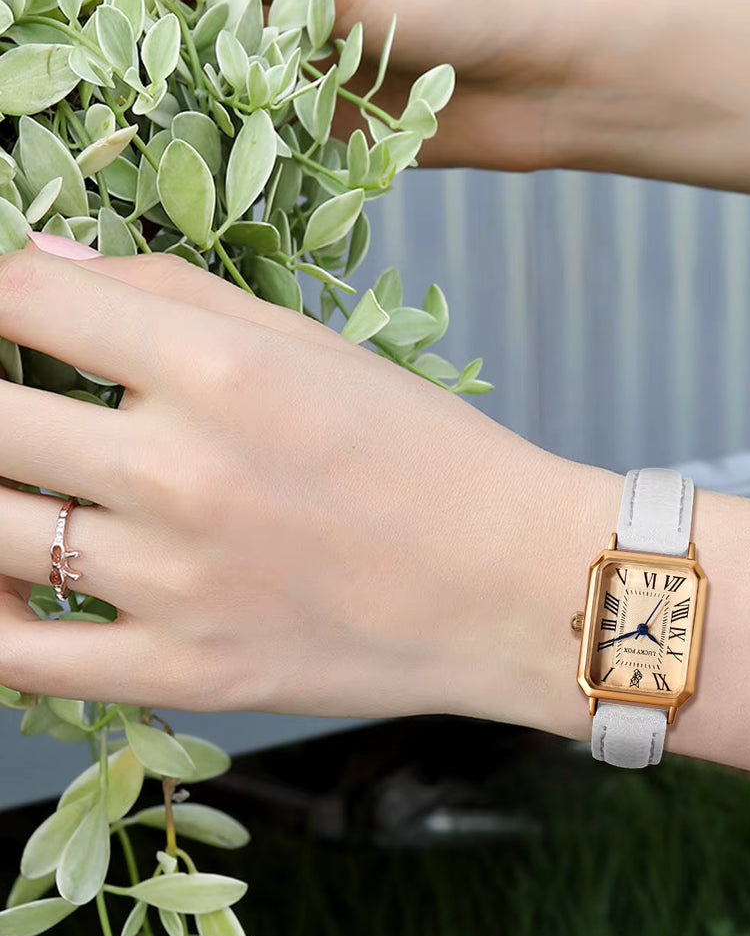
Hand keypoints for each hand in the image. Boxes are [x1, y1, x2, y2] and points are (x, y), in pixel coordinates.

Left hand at [0, 240, 614, 725]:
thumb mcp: (315, 348)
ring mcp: (176, 582)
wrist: (513, 590)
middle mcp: (184, 472)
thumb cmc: (428, 457)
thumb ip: (173, 294)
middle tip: (9, 398)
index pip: (23, 299)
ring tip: (12, 478)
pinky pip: (19, 655)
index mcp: (222, 368)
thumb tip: (40, 264)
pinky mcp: (183, 672)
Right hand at [47, 0, 588, 171]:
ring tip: (90, 109)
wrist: (552, 73)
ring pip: (181, 47)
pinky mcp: (305, 107)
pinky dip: (196, 127)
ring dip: (139, 72)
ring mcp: (281, 37)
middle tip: (42, 54)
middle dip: (89, 1)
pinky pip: (232, 113)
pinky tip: (164, 152)